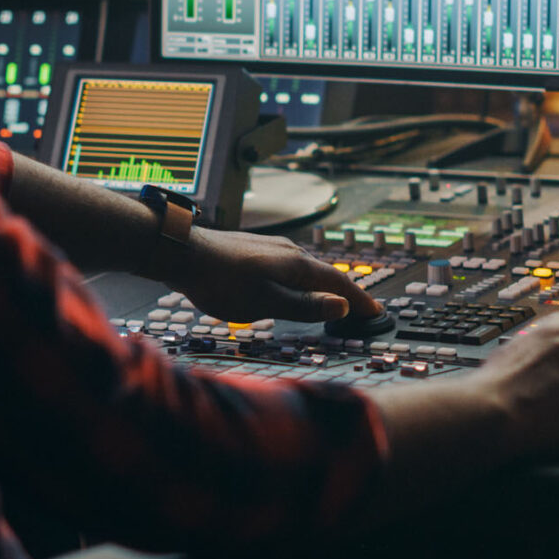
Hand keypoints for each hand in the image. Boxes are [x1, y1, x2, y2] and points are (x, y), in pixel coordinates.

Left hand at [153, 228, 383, 323]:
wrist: (183, 252)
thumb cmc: (221, 281)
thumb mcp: (265, 302)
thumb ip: (304, 306)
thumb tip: (342, 306)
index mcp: (297, 265)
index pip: (338, 284)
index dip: (358, 300)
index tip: (375, 311)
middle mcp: (290, 251)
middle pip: (326, 274)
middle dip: (345, 293)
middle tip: (361, 309)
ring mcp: (273, 248)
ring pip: (308, 269)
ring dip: (324, 286)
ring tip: (332, 300)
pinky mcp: (257, 250)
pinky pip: (292, 266)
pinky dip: (304, 279)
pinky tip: (294, 286)